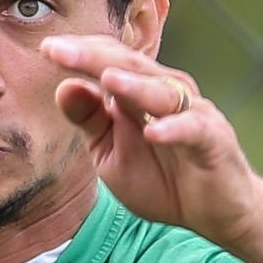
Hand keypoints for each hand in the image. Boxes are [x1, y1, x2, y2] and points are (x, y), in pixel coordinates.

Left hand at [40, 34, 262, 247]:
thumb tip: (63, 86)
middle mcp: (166, 93)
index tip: (45, 48)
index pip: (108, 61)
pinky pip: (192, 130)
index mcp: (139, 92)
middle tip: (60, 50)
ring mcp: (192, 113)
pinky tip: (152, 132)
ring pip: (162, 92)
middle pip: (129, 67)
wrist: (217, 214)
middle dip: (94, 57)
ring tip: (107, 78)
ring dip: (135, 85)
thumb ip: (90, 120)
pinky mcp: (214, 140)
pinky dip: (174, 129)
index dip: (79, 53)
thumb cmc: (163, 178)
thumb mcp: (112, 153)